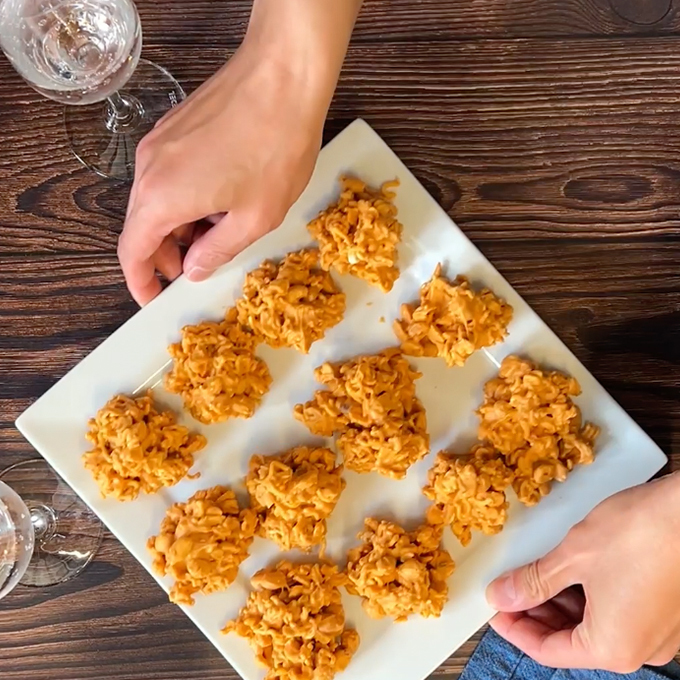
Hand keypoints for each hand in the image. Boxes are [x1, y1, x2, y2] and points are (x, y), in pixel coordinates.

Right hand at [118, 0, 362, 304]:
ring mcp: (159, 143)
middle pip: (141, 225)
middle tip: (195, 268)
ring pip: (155, 199)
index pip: (131, 251)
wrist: (283, 76)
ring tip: (217, 233)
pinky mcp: (174, 127)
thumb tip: (194, 268)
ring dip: (178, 225)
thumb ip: (217, 250)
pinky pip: (168, 175)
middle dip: (165, 254)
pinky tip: (218, 200)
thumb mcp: (254, 217)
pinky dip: (183, 198)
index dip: (140, 281)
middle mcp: (149, 168)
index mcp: (161, 197)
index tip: (151, 297)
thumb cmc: (275, 145)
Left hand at [487, 473, 679, 672]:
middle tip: (509, 587)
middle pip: (572, 642)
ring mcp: (657, 633)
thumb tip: (502, 596)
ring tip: (534, 574)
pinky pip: (617, 614)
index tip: (494, 608)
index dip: (514, 628)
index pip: (547, 651)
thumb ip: (533, 582)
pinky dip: (587, 597)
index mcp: (613, 648)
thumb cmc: (640, 534)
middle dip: (536, 614)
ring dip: (560, 604)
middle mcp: (640, 650)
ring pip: (594, 628)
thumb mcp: (572, 557)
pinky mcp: (666, 612)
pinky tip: (568, 572)